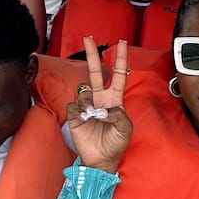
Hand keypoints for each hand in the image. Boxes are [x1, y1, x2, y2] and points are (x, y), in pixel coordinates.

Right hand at [65, 37, 132, 173]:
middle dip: (92, 54)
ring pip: (83, 90)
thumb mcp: (125, 130)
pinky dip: (79, 111)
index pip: (118, 75)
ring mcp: (87, 106)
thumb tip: (106, 108)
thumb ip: (120, 115)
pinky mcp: (74, 115)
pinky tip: (83, 119)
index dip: (121, 59)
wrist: (101, 160)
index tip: (122, 43)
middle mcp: (100, 99)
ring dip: (88, 101)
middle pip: (95, 71)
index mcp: (115, 100)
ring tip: (93, 116)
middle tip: (88, 37)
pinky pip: (73, 105)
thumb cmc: (116, 144)